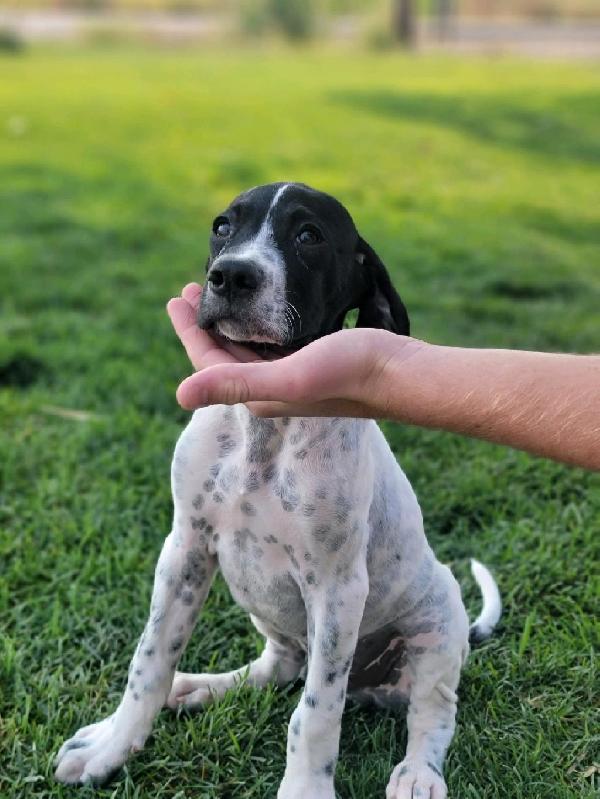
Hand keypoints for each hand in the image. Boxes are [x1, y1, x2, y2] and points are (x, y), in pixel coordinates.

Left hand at [166, 283, 421, 417]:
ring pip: (248, 347)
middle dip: (207, 323)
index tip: (175, 297)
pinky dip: (257, 322)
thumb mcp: (289, 374)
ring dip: (231, 321)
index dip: (189, 331)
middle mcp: (271, 389)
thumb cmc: (348, 372)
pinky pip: (272, 341)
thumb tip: (179, 395)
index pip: (208, 363)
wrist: (400, 373)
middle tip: (193, 288)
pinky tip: (260, 307)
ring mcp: (292, 375)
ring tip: (222, 294)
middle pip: (225, 355)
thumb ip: (236, 382)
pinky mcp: (312, 361)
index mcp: (258, 395)